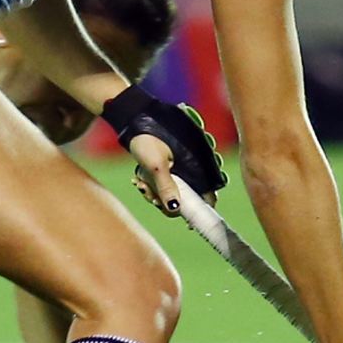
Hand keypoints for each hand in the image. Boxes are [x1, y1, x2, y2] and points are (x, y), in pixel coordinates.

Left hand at [104, 87, 226, 214]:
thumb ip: (166, 186)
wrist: (134, 117)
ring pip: (175, 191)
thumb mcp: (155, 164)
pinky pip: (166, 183)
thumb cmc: (147, 137)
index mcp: (199, 163)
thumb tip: (176, 208)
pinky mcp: (171, 165)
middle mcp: (195, 165)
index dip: (199, 210)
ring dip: (157, 192)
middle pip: (188, 197)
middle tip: (148, 196)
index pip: (208, 194)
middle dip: (167, 201)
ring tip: (139, 183)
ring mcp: (183, 165)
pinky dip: (153, 184)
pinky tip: (139, 178)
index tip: (187, 224)